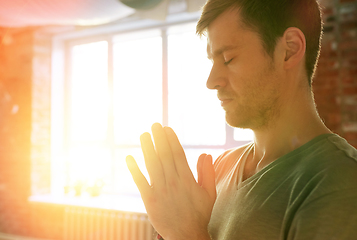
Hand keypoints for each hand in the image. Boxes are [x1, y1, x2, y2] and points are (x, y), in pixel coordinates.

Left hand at [126, 123, 215, 239]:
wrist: (186, 235)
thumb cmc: (199, 214)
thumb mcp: (209, 193)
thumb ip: (207, 173)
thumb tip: (206, 154)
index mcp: (186, 179)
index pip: (177, 154)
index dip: (171, 140)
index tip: (167, 129)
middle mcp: (172, 182)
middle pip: (164, 156)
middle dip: (159, 139)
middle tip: (154, 125)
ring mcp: (159, 190)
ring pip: (152, 165)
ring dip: (147, 149)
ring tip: (143, 135)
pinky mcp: (149, 199)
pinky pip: (140, 182)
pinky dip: (134, 169)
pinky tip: (129, 158)